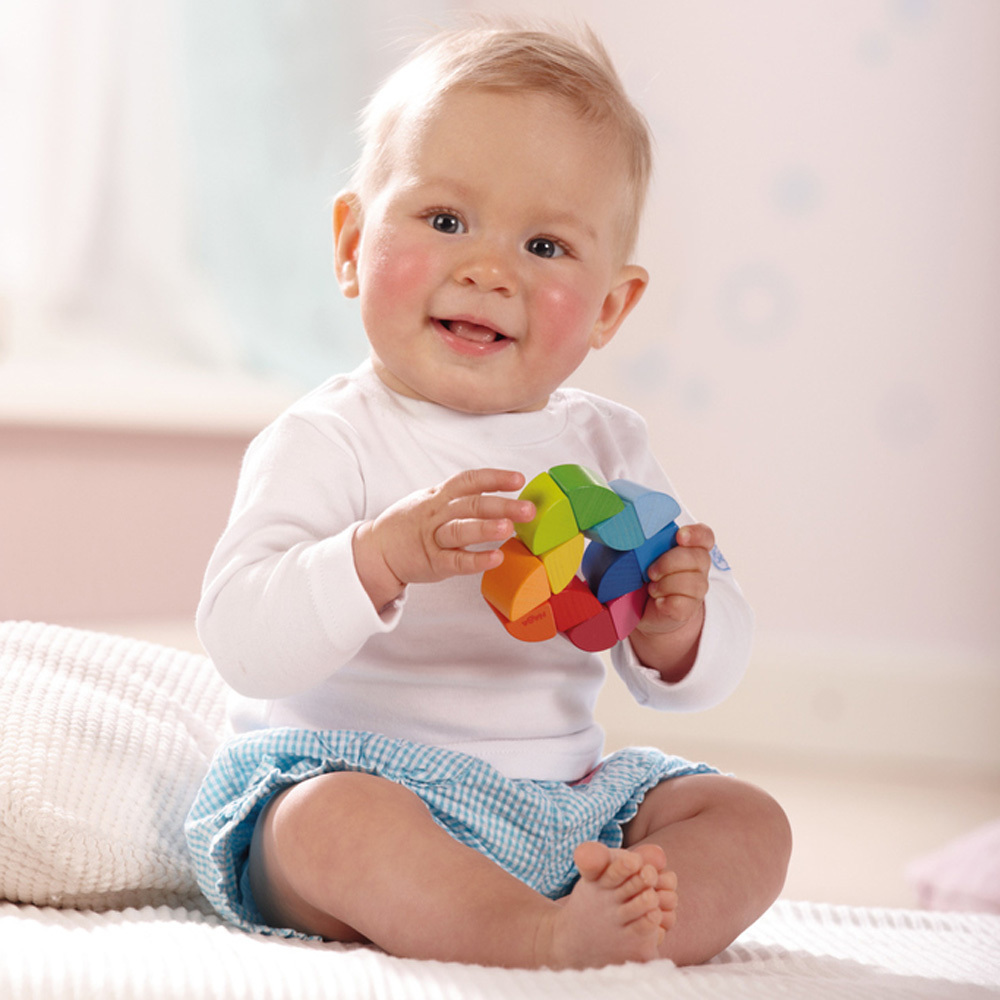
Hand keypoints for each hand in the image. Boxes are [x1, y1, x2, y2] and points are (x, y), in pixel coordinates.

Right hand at [353, 468, 534, 609]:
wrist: (376, 549)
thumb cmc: (411, 524)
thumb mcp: (431, 500)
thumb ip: (460, 497)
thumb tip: (499, 493)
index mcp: (439, 496)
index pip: (469, 481)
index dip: (494, 478)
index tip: (518, 479)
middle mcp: (437, 514)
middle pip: (471, 505)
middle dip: (502, 505)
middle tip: (528, 509)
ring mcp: (433, 539)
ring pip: (461, 531)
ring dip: (486, 529)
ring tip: (509, 528)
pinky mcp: (432, 563)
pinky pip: (455, 561)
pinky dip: (476, 560)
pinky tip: (495, 558)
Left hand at [630, 523, 714, 681]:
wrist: (641, 610)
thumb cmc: (638, 576)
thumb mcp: (633, 555)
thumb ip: (632, 542)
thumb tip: (613, 532)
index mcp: (687, 547)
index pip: (704, 536)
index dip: (695, 534)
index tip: (680, 537)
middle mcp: (697, 566)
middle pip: (697, 558)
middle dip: (669, 562)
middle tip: (649, 571)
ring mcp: (695, 588)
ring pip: (692, 582)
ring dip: (665, 584)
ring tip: (651, 587)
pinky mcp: (687, 608)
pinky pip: (682, 603)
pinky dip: (665, 601)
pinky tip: (656, 601)